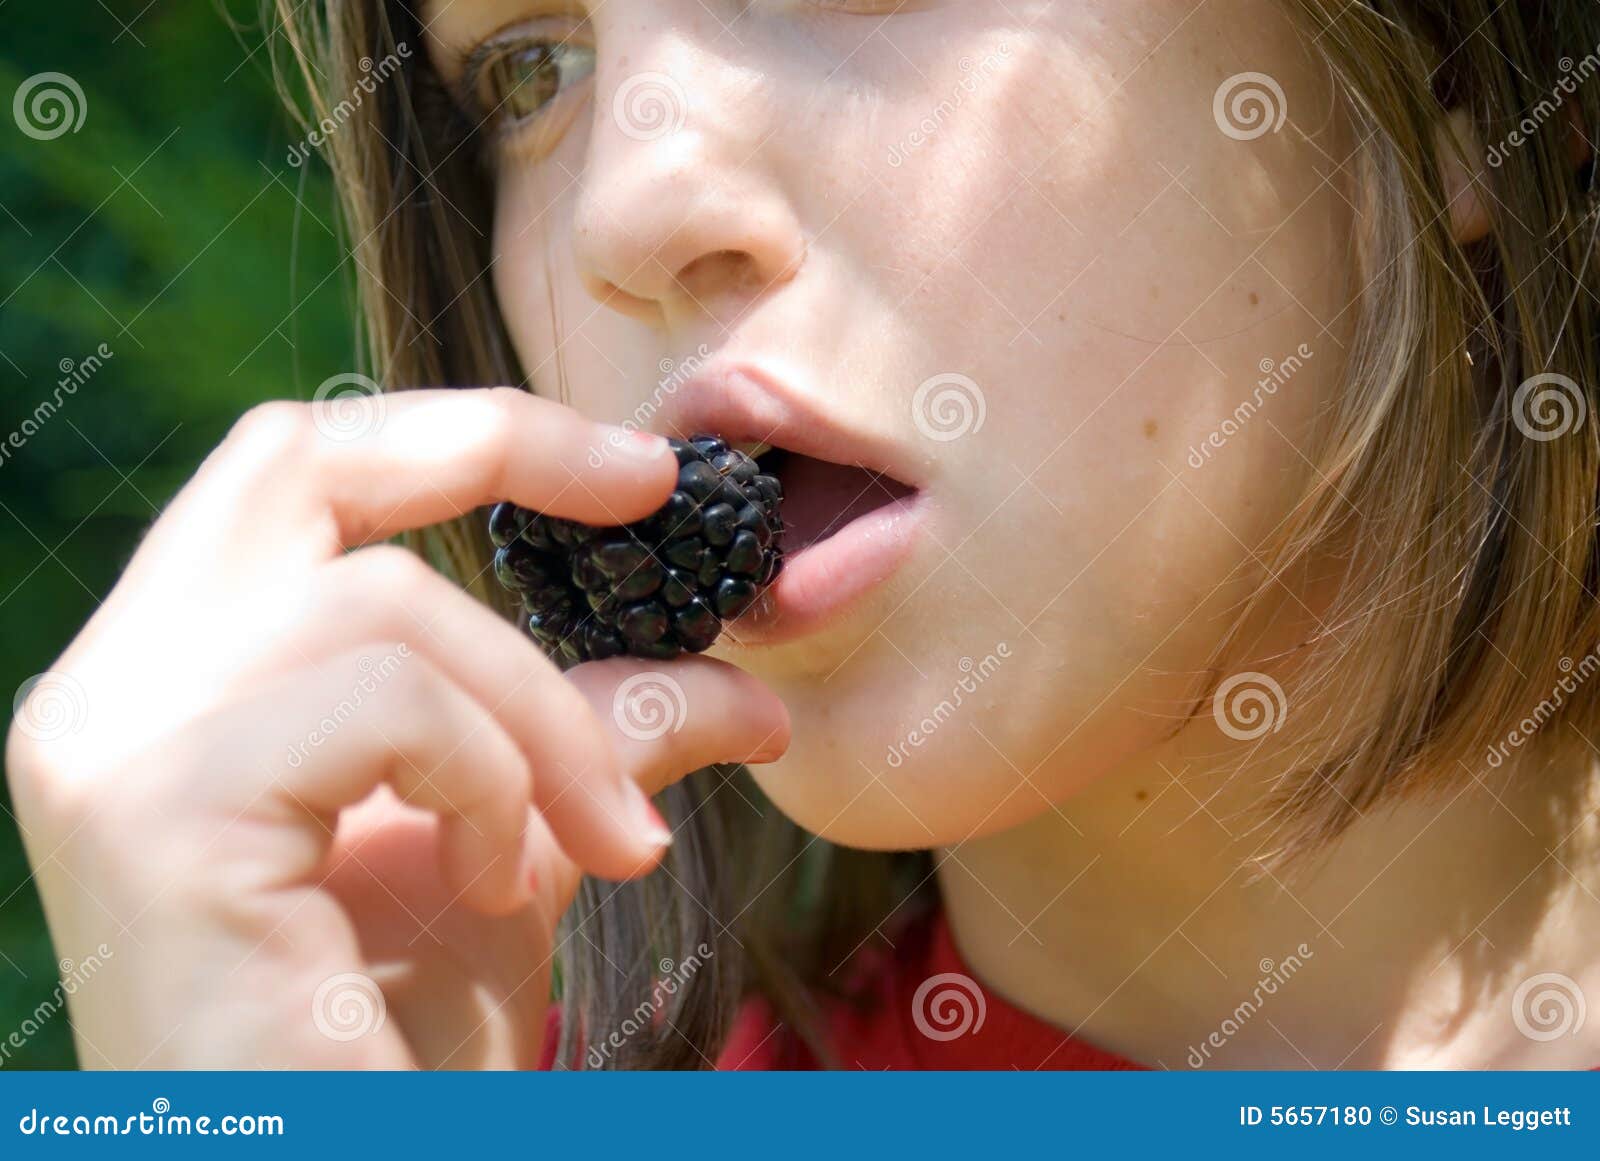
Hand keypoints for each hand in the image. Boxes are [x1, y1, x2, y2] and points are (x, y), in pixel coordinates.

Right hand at [5, 389, 789, 1067]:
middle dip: (491, 443)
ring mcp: (112, 746)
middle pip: (295, 461)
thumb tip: (748, 690)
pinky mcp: (155, 814)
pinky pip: (385, 702)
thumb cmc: (398, 1039)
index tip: (626, 464)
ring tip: (585, 844)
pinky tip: (494, 885)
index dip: (457, 431)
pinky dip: (488, 779)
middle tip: (643, 486)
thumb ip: (592, 735)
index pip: (292, 474)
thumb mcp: (513, 841)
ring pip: (385, 603)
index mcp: (168, 682)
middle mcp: (105, 691)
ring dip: (539, 719)